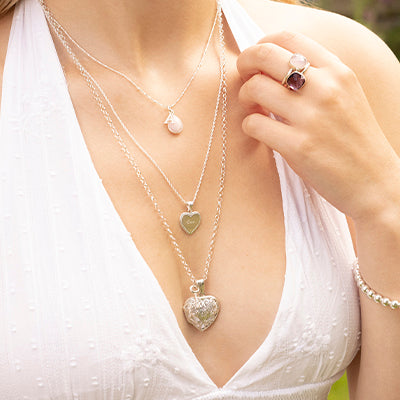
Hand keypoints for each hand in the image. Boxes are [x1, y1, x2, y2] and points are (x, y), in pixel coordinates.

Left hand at [237, 31, 399, 222]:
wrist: (373, 182)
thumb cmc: (354, 139)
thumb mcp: (346, 96)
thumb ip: (317, 77)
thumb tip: (273, 67)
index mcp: (338, 71)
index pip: (288, 38)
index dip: (262, 44)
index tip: (256, 60)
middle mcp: (325, 88)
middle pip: (265, 56)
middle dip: (244, 63)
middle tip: (244, 78)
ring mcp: (311, 118)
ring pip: (254, 88)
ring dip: (245, 97)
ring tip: (254, 108)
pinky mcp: (298, 147)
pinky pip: (254, 124)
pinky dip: (249, 125)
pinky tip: (259, 131)